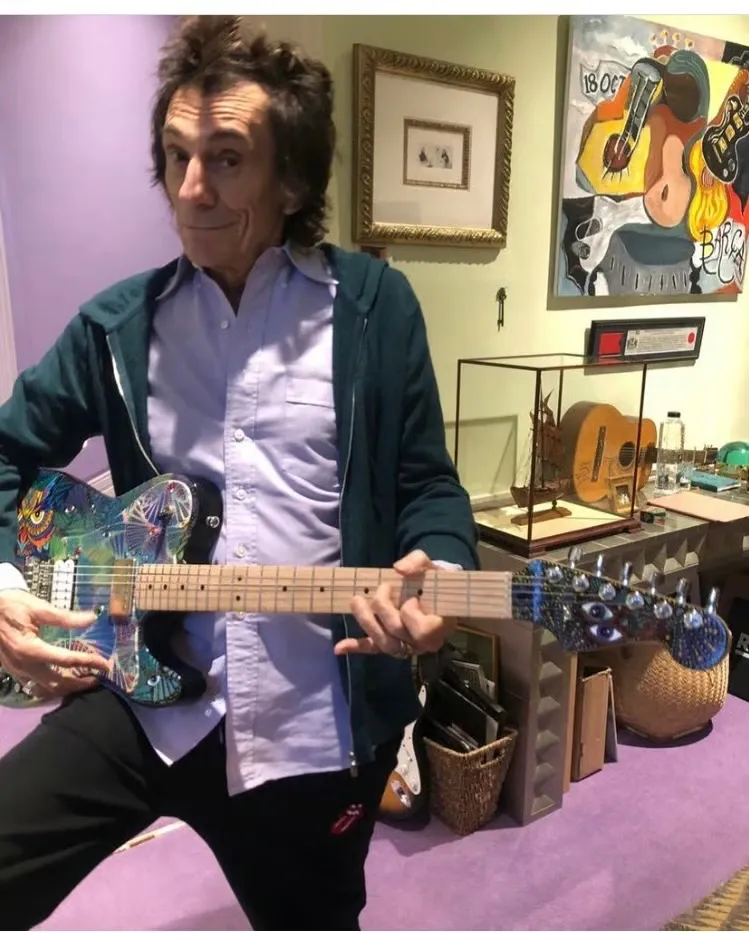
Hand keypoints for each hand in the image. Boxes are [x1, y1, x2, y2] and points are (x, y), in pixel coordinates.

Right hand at [0, 590, 108, 698]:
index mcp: (30, 649)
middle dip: (80, 684)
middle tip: (98, 678)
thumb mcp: (39, 608)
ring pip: (45, 688)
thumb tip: (92, 618)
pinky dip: (52, 685)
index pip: (67, 660)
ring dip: (67, 687)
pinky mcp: (12, 670)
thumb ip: (66, 618)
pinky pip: (34, 685)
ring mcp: (16, 670)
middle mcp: (23, 665)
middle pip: (57, 683)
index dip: (89, 662)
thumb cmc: (11, 605)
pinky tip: (63, 678)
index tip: (106, 664)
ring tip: (84, 680)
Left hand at [334, 550, 456, 658]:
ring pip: (383, 643)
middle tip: (383, 587)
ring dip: (366, 622)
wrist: (434, 593)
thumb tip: (399, 568)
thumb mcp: (430, 566)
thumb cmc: (433, 581)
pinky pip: (374, 650)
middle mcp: (423, 643)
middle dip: (383, 607)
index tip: (411, 596)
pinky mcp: (393, 646)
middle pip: (396, 632)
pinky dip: (356, 647)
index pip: (422, 630)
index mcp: (439, 626)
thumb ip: (417, 562)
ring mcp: (407, 647)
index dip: (411, 613)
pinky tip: (339, 647)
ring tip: (356, 601)